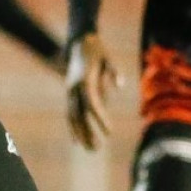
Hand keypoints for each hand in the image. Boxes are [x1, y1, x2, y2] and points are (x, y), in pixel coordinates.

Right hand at [65, 32, 120, 150]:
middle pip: (79, 115)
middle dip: (88, 133)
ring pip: (72, 117)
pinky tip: (77, 141)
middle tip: (97, 149)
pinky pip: (70, 113)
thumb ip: (114, 71)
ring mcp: (69, 91)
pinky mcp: (69, 93)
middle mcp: (74, 88)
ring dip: (80, 134)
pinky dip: (73, 127)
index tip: (109, 132)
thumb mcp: (108, 58)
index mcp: (84, 81)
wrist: (80, 42)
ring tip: (89, 149)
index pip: (92, 104)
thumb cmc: (98, 50)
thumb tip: (120, 86)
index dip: (100, 119)